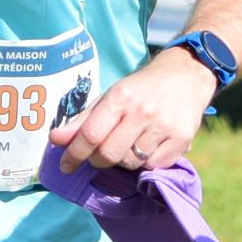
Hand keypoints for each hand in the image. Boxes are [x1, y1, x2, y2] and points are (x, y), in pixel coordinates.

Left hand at [50, 51, 218, 173]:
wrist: (186, 75)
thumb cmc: (141, 89)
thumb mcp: (110, 96)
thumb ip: (82, 120)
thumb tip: (54, 139)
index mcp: (120, 97)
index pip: (91, 134)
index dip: (74, 154)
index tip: (65, 166)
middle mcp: (142, 111)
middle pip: (109, 154)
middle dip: (98, 160)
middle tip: (100, 155)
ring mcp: (164, 125)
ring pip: (131, 163)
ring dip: (124, 160)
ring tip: (128, 145)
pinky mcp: (182, 138)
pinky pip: (154, 166)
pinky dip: (147, 162)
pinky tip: (149, 147)